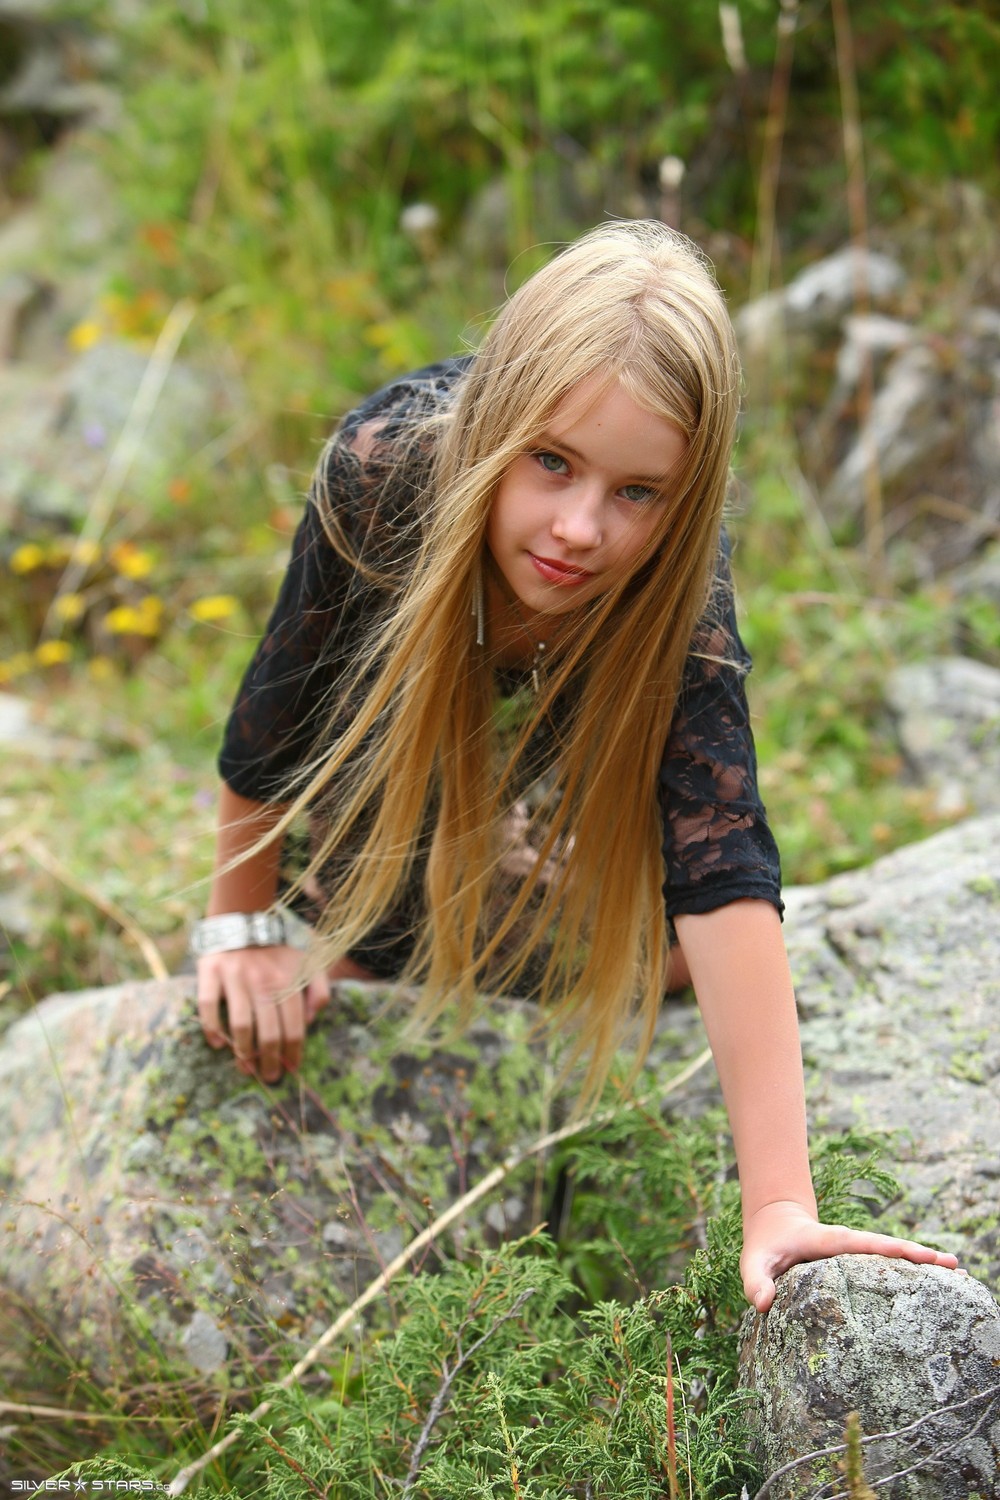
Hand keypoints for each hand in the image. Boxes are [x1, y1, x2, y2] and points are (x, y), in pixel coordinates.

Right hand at [196, 945, 329, 1082]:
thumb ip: (319, 987)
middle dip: (270, 1061)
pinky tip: (217, 1043)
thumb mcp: (310, 959)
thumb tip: (312, 1020)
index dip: (293, 1052)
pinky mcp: (210, 973)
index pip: (294, 1027)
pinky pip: (208, 1006)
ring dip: (243, 1052)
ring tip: (245, 1067)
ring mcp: (235, 978)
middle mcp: (263, 981)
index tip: (290, 1068)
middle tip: (268, 1077)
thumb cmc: (279, 945)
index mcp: (288, 981)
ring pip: (241, 1024)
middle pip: (269, 1032)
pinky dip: (212, 1028)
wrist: (243, 916)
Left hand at [741, 1199, 960, 1314]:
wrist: (774, 1222)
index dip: (894, 1250)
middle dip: (921, 1256)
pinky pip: (888, 1263)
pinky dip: (911, 1269)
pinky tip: (935, 1284)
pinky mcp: (858, 1260)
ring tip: (958, 1273)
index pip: (866, 1244)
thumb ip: (754, 1280)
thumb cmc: (765, 1245)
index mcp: (830, 1241)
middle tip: (956, 1267)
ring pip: (893, 1255)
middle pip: (890, 1249)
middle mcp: (850, 1242)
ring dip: (923, 1262)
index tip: (922, 1256)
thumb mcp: (753, 1261)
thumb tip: (762, 1304)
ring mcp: (856, 1251)